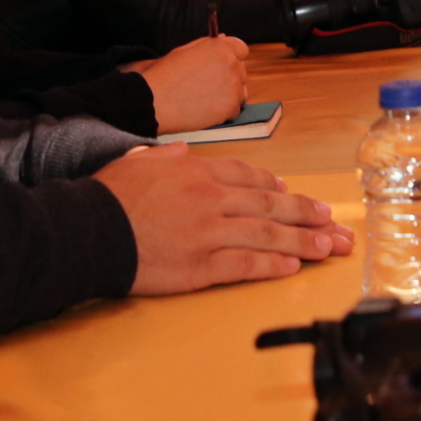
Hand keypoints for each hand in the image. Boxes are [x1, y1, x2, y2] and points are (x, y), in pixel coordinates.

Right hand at [96, 143, 352, 293]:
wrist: (89, 229)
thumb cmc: (108, 196)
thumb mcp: (138, 161)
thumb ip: (165, 156)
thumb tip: (180, 153)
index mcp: (198, 171)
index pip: (250, 176)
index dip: (277, 185)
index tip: (294, 192)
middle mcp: (212, 198)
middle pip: (271, 203)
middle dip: (307, 213)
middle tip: (332, 221)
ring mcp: (210, 232)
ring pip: (268, 234)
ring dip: (303, 241)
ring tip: (328, 246)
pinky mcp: (202, 265)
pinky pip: (246, 265)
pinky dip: (272, 265)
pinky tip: (293, 266)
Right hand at [141, 33, 250, 132]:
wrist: (153, 101)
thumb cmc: (162, 76)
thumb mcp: (182, 51)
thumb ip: (206, 45)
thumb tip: (223, 39)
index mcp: (219, 47)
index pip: (241, 49)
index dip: (231, 57)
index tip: (222, 66)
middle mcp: (230, 64)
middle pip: (241, 71)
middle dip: (228, 77)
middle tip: (206, 86)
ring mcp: (233, 86)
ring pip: (241, 91)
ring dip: (228, 96)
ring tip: (205, 99)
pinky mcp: (231, 107)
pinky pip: (235, 110)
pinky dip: (224, 113)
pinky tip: (205, 110)